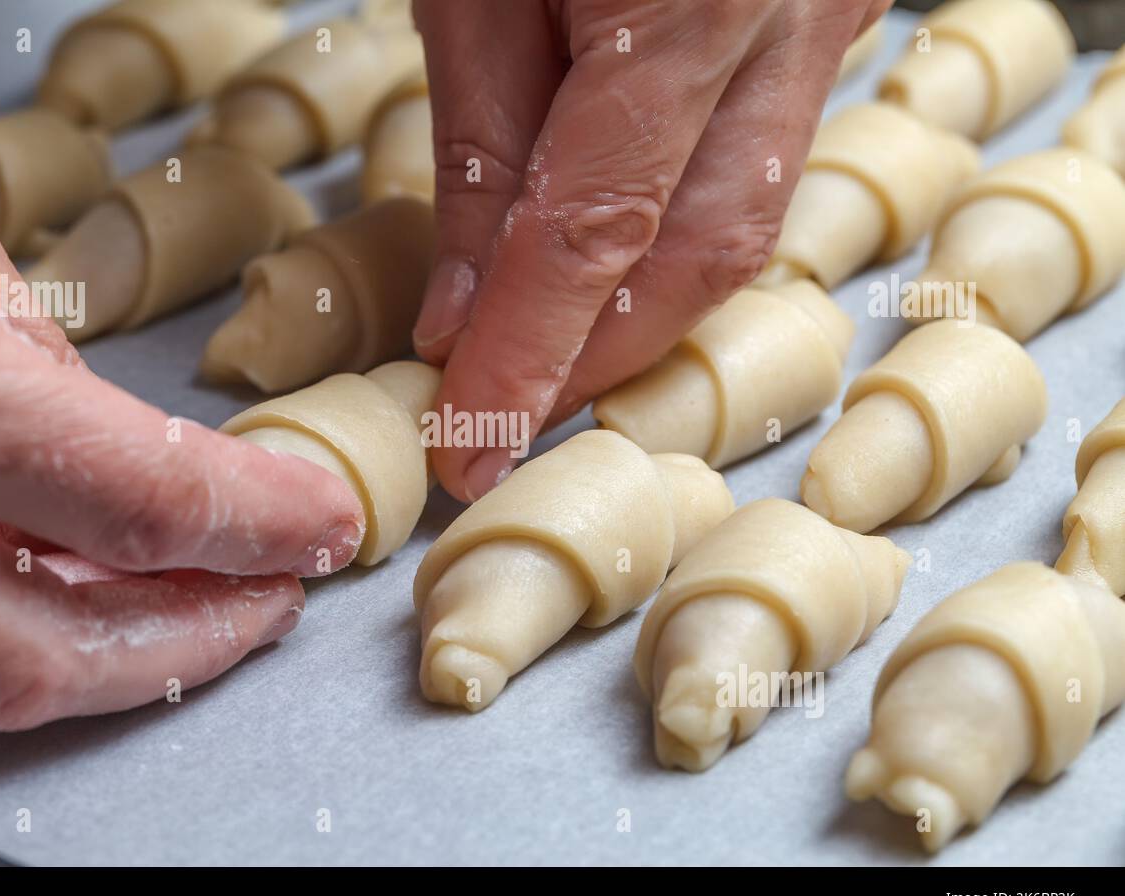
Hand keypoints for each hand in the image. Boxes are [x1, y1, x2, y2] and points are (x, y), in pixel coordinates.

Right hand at [0, 65, 363, 730]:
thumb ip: (29, 346)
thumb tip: (111, 434)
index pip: (147, 506)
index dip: (261, 525)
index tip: (324, 526)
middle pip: (67, 652)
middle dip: (201, 637)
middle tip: (274, 597)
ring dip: (118, 647)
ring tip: (198, 598)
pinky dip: (19, 624)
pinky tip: (74, 585)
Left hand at [412, 0, 890, 499]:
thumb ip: (483, 152)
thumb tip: (466, 318)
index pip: (599, 234)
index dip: (529, 357)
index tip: (470, 447)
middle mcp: (796, 13)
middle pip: (704, 252)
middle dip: (599, 356)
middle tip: (507, 414)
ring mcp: (833, 11)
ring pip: (747, 217)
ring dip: (644, 303)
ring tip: (551, 350)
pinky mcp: (833, 9)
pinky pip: (766, 156)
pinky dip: (686, 222)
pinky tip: (623, 255)